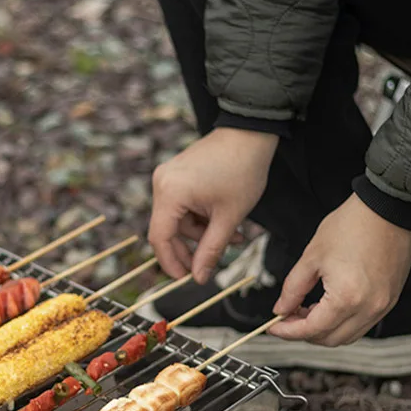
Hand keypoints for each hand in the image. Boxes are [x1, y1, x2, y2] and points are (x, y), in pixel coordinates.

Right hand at [148, 128, 277, 282]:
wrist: (250, 131)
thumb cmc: (242, 170)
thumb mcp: (229, 217)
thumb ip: (211, 251)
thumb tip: (199, 278)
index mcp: (170, 193)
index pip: (160, 239)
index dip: (171, 262)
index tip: (185, 279)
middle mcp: (161, 184)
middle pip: (167, 230)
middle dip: (189, 250)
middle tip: (206, 267)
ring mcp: (167, 177)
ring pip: (177, 219)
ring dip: (200, 233)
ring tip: (231, 239)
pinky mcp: (177, 174)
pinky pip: (182, 205)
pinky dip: (199, 217)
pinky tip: (222, 223)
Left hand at [271, 194, 410, 344]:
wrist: (389, 208)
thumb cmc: (353, 225)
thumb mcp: (311, 257)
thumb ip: (293, 289)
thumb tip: (281, 310)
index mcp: (347, 298)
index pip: (311, 330)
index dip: (287, 331)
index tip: (273, 327)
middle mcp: (369, 308)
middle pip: (330, 340)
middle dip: (304, 333)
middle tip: (288, 317)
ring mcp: (383, 306)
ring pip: (347, 336)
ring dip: (324, 330)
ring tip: (307, 310)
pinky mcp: (390, 300)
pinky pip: (362, 324)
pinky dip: (342, 322)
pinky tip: (328, 306)